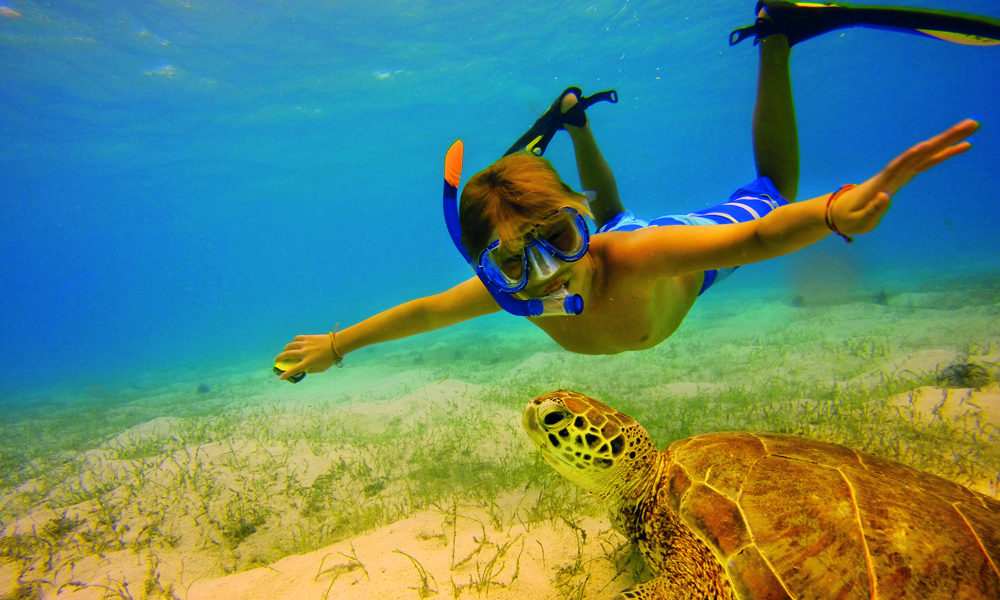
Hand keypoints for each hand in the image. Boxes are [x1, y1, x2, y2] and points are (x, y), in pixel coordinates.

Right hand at [274, 334, 336, 379]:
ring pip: (290, 345)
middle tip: (276, 361)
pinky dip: (294, 342)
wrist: (337, 345)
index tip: (281, 377)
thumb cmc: (330, 359)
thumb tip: (304, 369)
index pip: (294, 370)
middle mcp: (304, 353)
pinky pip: (297, 338)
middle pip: (287, 355)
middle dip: (279, 358)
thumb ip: (311, 370)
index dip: (286, 374)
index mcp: (308, 362)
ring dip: (285, 349)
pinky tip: (294, 344)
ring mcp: (305, 344)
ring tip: (285, 351)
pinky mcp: (308, 337)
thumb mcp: (321, 368)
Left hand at [830, 119, 978, 235]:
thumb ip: (872, 211)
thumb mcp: (858, 221)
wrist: (841, 211)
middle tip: (968, 125)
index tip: (924, 146)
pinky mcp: (906, 175)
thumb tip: (885, 196)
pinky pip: (928, 162)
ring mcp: (901, 172)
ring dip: (948, 141)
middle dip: (941, 141)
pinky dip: (944, 153)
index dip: (909, 158)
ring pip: (926, 154)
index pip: (898, 167)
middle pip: (919, 154)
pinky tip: (963, 146)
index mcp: (881, 183)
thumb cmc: (849, 218)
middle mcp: (893, 173)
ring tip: (971, 128)